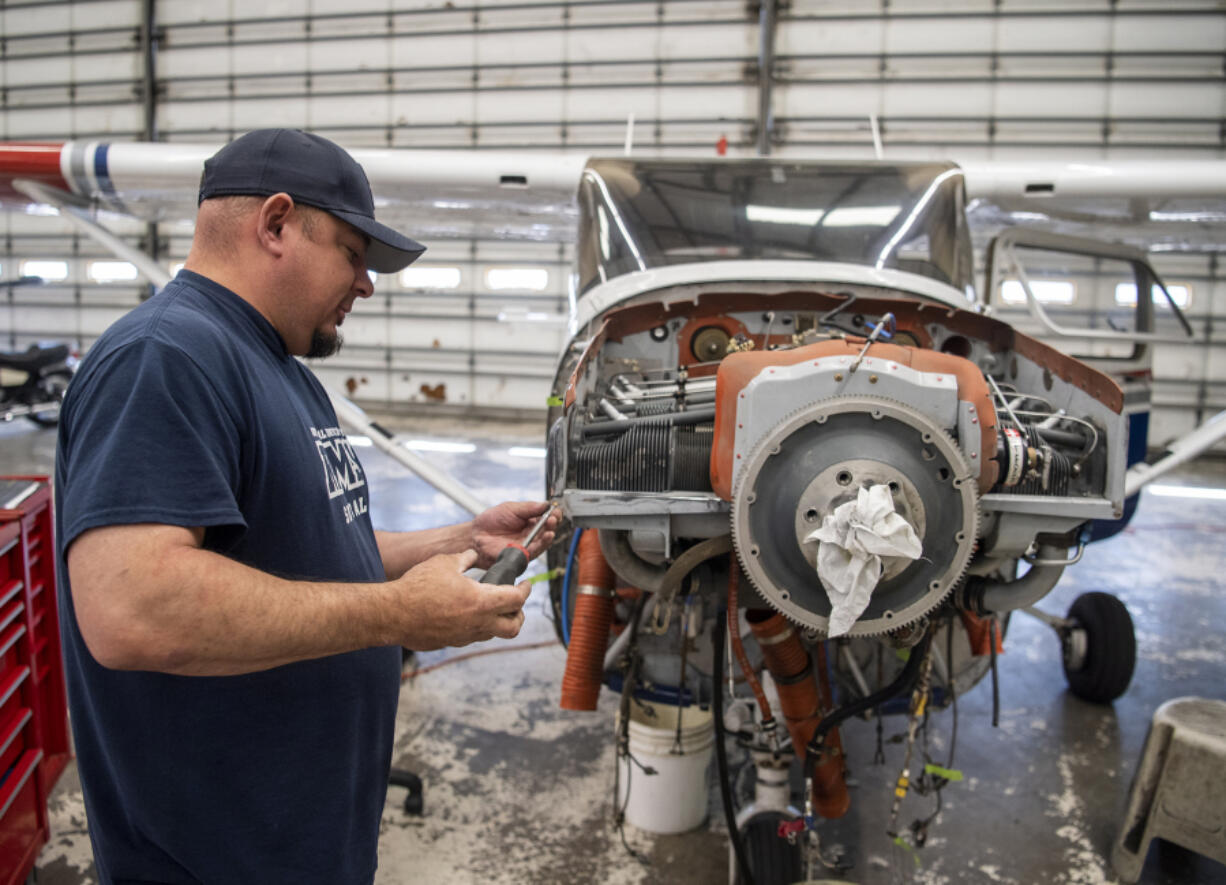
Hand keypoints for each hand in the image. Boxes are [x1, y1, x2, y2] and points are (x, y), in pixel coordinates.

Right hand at [393, 549, 530, 650]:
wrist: (392, 613)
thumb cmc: (418, 587)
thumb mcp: (445, 563)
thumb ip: (464, 559)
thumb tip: (472, 555)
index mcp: (482, 601)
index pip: (517, 599)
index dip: (525, 590)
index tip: (525, 584)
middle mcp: (478, 623)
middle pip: (513, 627)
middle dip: (519, 615)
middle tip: (514, 602)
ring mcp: (464, 636)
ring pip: (493, 633)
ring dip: (497, 621)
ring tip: (489, 606)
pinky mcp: (450, 643)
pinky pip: (471, 636)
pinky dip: (476, 626)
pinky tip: (465, 613)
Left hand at [471, 500, 558, 567]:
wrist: (475, 535)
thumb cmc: (491, 521)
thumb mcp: (511, 508)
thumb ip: (529, 508)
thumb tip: (546, 504)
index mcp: (530, 521)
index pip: (547, 517)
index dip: (553, 514)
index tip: (555, 510)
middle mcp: (531, 534)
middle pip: (548, 530)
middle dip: (553, 523)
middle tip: (553, 517)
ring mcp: (527, 545)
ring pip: (544, 541)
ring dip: (550, 534)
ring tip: (551, 525)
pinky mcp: (522, 555)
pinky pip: (535, 551)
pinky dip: (542, 544)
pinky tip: (547, 536)